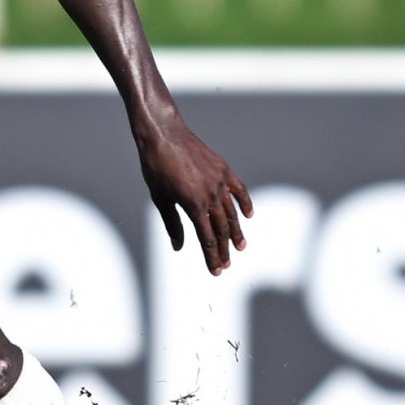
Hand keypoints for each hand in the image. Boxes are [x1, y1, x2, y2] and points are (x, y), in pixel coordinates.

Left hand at [136, 114, 252, 274]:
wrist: (163, 134)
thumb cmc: (156, 167)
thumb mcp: (160, 197)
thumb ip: (172, 223)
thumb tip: (179, 247)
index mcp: (193, 205)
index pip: (207, 239)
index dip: (212, 257)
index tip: (216, 271)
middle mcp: (211, 195)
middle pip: (221, 229)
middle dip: (224, 250)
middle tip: (226, 265)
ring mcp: (220, 181)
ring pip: (232, 213)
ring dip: (236, 231)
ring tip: (240, 246)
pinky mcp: (224, 170)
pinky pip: (239, 190)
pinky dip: (245, 203)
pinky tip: (248, 216)